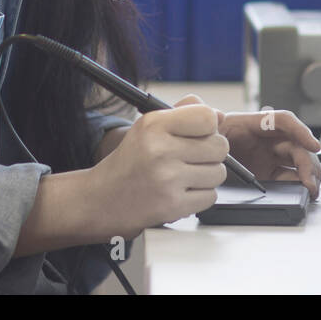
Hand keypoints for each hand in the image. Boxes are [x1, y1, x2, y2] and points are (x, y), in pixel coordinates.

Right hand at [85, 99, 228, 238]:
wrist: (100, 200)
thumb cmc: (130, 162)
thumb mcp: (149, 127)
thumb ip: (185, 114)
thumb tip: (221, 116)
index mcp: (154, 124)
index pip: (207, 117)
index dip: (209, 127)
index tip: (201, 134)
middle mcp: (160, 149)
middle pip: (219, 146)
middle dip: (211, 153)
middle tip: (192, 158)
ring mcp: (167, 179)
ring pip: (218, 173)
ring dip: (206, 177)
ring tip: (184, 177)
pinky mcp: (172, 206)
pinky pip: (211, 197)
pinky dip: (200, 197)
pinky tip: (181, 193)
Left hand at [173, 94, 320, 199]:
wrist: (190, 162)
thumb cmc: (197, 138)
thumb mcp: (198, 125)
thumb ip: (203, 114)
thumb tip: (215, 114)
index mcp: (251, 123)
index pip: (281, 121)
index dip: (300, 130)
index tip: (312, 145)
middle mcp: (263, 139)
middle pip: (295, 145)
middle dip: (307, 160)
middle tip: (308, 179)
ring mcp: (266, 158)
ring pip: (296, 162)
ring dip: (308, 173)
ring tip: (310, 189)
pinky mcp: (266, 175)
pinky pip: (288, 178)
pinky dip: (298, 185)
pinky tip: (303, 192)